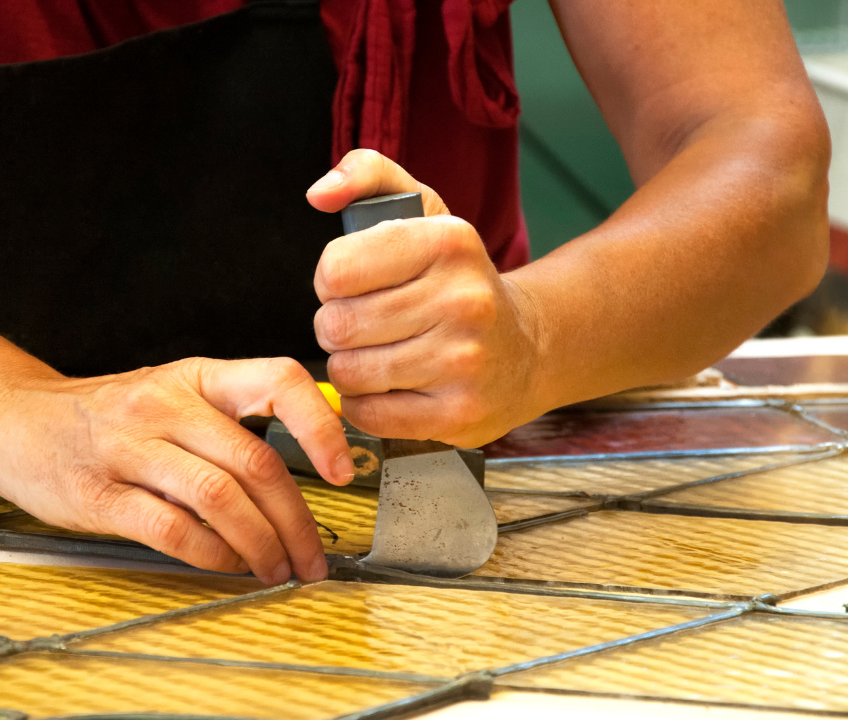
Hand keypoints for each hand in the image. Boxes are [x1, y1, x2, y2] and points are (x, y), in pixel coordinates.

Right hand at [0, 357, 353, 584]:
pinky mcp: (98, 493)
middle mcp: (166, 403)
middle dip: (297, 519)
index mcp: (197, 375)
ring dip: (260, 542)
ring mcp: (129, 446)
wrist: (12, 417)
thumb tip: (308, 469)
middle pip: (255, 460)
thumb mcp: (173, 392)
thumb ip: (231, 422)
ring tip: (275, 568)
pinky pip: (171, 528)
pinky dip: (210, 554)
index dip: (320, 425)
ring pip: (218, 496)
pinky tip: (225, 563)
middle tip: (313, 556)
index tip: (341, 470)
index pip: (278, 380)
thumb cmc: (107, 411)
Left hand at [306, 149, 540, 447]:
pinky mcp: (460, 413)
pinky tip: (393, 388)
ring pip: (350, 373)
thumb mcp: (423, 212)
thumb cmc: (457, 280)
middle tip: (368, 325)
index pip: (336, 268)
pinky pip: (369, 415)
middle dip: (339, 328)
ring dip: (352, 367)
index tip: (355, 284)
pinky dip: (367, 406)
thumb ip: (368, 175)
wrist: (527, 349)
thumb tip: (319, 192)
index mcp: (450, 241)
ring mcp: (465, 361)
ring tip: (381, 355)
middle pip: (338, 326)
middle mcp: (464, 300)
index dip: (332, 281)